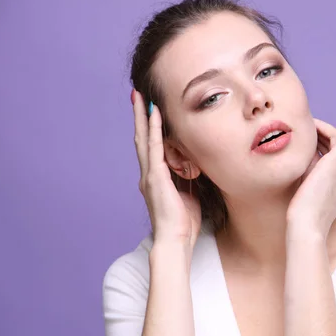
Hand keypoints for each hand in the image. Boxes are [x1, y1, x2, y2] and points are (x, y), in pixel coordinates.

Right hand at [132, 90, 201, 248]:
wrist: (175, 240)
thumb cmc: (183, 222)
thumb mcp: (190, 194)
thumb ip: (189, 178)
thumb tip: (198, 165)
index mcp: (156, 178)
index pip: (151, 146)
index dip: (149, 127)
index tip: (149, 109)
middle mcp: (148, 173)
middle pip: (142, 138)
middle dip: (140, 115)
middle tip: (137, 94)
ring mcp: (150, 174)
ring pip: (144, 138)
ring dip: (142, 116)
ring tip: (139, 96)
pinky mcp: (155, 177)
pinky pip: (154, 148)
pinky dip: (154, 129)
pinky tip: (154, 113)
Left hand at [287, 108, 335, 239]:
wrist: (306, 224)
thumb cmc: (302, 212)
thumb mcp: (308, 186)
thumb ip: (310, 168)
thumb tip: (303, 150)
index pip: (335, 157)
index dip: (321, 146)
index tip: (309, 142)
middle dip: (321, 137)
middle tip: (305, 130)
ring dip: (322, 131)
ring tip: (308, 125)